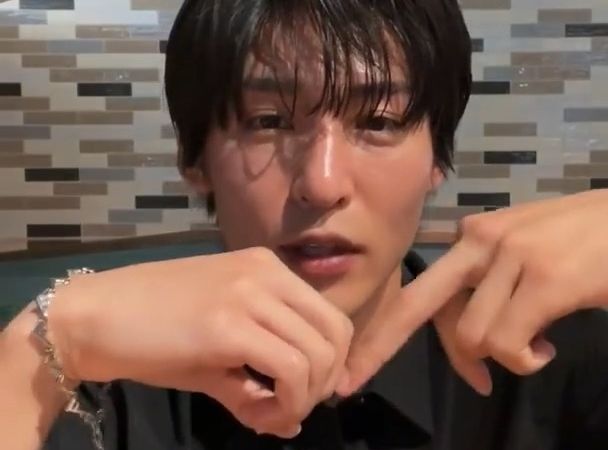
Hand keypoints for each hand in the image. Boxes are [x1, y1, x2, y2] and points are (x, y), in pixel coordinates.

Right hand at [48, 247, 352, 436]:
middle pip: (336, 334)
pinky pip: (290, 369)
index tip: (307, 394)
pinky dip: (288, 402)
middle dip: (325, 383)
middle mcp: (268, 272)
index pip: (333, 318)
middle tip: (291, 408)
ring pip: (318, 354)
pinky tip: (261, 415)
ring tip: (271, 414)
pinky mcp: (229, 325)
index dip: (332, 365)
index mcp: (269, 269)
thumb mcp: (217, 352)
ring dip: (305, 397)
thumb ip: (258, 383)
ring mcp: (249, 294)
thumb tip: (293, 424)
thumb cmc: (154, 332)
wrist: (94, 318)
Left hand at [339, 186, 607, 395]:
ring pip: (472, 336)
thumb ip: (490, 288)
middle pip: (415, 303)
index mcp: (473, 235)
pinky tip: (549, 347)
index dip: (385, 332)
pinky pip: (508, 342)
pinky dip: (525, 360)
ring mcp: (512, 257)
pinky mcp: (545, 279)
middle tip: (347, 383)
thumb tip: (470, 346)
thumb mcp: (525, 254)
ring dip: (501, 358)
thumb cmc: (588, 241)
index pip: (419, 289)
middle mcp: (481, 240)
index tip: (358, 365)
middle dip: (376, 347)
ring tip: (537, 346)